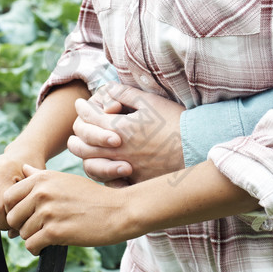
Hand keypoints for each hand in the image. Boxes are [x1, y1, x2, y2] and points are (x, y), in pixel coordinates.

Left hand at [4, 165, 130, 254]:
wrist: (119, 210)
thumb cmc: (93, 196)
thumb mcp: (66, 179)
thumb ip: (41, 176)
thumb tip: (24, 168)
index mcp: (43, 178)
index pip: (7, 197)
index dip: (13, 209)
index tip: (25, 216)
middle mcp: (42, 192)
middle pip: (12, 217)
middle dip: (22, 226)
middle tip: (39, 227)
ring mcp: (48, 212)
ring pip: (22, 233)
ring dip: (34, 237)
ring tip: (51, 233)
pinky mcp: (55, 232)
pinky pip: (31, 246)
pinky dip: (38, 249)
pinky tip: (51, 243)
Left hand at [67, 83, 185, 185]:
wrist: (196, 146)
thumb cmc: (175, 120)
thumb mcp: (150, 102)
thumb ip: (125, 94)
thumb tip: (107, 88)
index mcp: (119, 128)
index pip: (89, 118)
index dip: (82, 109)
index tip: (80, 104)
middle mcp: (117, 150)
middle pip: (82, 146)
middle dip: (77, 135)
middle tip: (76, 129)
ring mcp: (125, 168)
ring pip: (91, 167)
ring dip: (84, 156)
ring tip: (84, 149)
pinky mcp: (134, 181)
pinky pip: (108, 183)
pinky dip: (102, 176)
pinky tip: (104, 168)